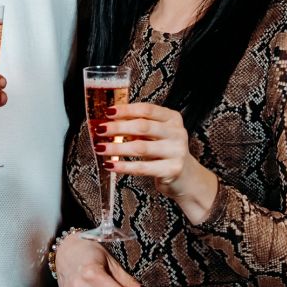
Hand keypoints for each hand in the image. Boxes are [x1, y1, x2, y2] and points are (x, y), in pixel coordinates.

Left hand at [97, 102, 218, 222]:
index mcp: (172, 118)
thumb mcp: (157, 134)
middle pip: (143, 127)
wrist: (186, 177)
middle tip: (100, 130)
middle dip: (118, 128)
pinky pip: (142, 167)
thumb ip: (139, 126)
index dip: (126, 110)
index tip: (108, 112)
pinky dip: (123, 166)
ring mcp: (176, 151)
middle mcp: (177, 133)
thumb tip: (109, 122)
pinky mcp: (172, 170)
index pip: (147, 109)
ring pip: (140, 147)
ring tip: (100, 148)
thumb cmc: (165, 152)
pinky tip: (110, 164)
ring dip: (116, 147)